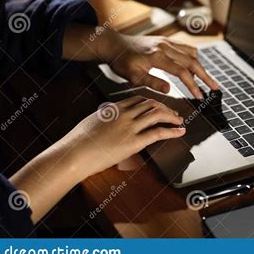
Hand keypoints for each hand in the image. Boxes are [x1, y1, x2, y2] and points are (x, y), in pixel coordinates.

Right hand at [10, 96, 184, 223]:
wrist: (73, 153)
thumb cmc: (77, 142)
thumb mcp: (92, 122)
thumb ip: (105, 119)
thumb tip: (109, 123)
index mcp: (114, 107)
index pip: (139, 99)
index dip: (153, 103)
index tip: (159, 106)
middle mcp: (124, 114)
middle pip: (151, 105)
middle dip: (165, 108)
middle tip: (174, 114)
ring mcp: (129, 127)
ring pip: (157, 115)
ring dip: (172, 117)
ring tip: (180, 121)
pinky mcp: (133, 142)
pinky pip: (158, 132)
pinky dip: (172, 131)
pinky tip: (180, 131)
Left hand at [99, 32, 218, 98]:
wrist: (115, 44)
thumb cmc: (122, 62)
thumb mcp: (132, 76)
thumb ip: (152, 82)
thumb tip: (169, 90)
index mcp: (157, 57)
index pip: (182, 72)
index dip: (193, 85)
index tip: (200, 97)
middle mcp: (165, 47)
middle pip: (192, 62)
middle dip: (205, 76)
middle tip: (215, 87)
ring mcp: (167, 42)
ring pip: (191, 53)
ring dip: (201, 66)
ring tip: (206, 79)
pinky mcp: (166, 40)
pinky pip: (185, 47)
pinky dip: (193, 57)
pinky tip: (195, 66)